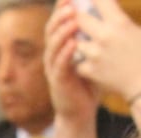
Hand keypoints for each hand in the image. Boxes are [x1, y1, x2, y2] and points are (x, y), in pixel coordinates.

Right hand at [46, 2, 100, 121]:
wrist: (79, 111)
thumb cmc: (86, 82)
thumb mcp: (88, 57)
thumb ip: (90, 39)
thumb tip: (103, 16)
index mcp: (59, 49)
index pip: (57, 25)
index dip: (60, 11)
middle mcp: (52, 57)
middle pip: (50, 33)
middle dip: (59, 18)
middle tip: (69, 6)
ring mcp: (53, 69)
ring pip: (53, 47)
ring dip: (62, 33)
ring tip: (72, 21)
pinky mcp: (58, 82)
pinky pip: (60, 65)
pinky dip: (65, 53)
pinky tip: (73, 44)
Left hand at [71, 0, 140, 106]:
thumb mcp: (135, 31)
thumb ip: (117, 19)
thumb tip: (104, 8)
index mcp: (120, 23)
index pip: (99, 2)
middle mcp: (105, 36)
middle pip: (78, 19)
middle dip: (75, 16)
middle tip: (74, 16)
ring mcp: (95, 53)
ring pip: (73, 40)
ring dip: (75, 39)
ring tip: (80, 40)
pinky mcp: (89, 69)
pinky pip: (75, 60)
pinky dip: (78, 59)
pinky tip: (85, 59)